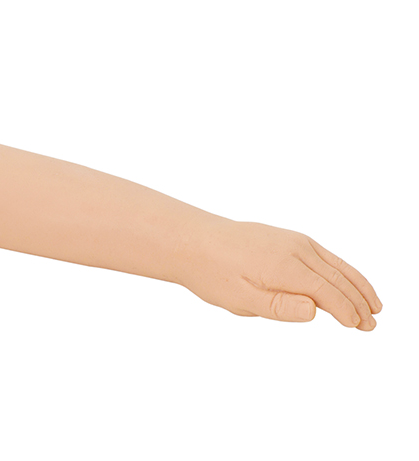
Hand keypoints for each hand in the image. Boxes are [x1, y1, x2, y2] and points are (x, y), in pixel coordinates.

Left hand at [174, 216, 382, 329]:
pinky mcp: (286, 237)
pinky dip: (341, 269)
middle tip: (372, 324)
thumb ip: (279, 307)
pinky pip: (323, 255)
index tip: (360, 328)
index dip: (346, 311)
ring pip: (334, 264)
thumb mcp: (240, 299)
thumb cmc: (212, 272)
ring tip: (373, 305)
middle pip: (336, 277)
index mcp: (284, 266)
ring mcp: (292, 240)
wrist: (192, 240)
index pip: (327, 292)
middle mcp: (294, 248)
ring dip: (356, 284)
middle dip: (357, 301)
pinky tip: (346, 280)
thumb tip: (315, 311)